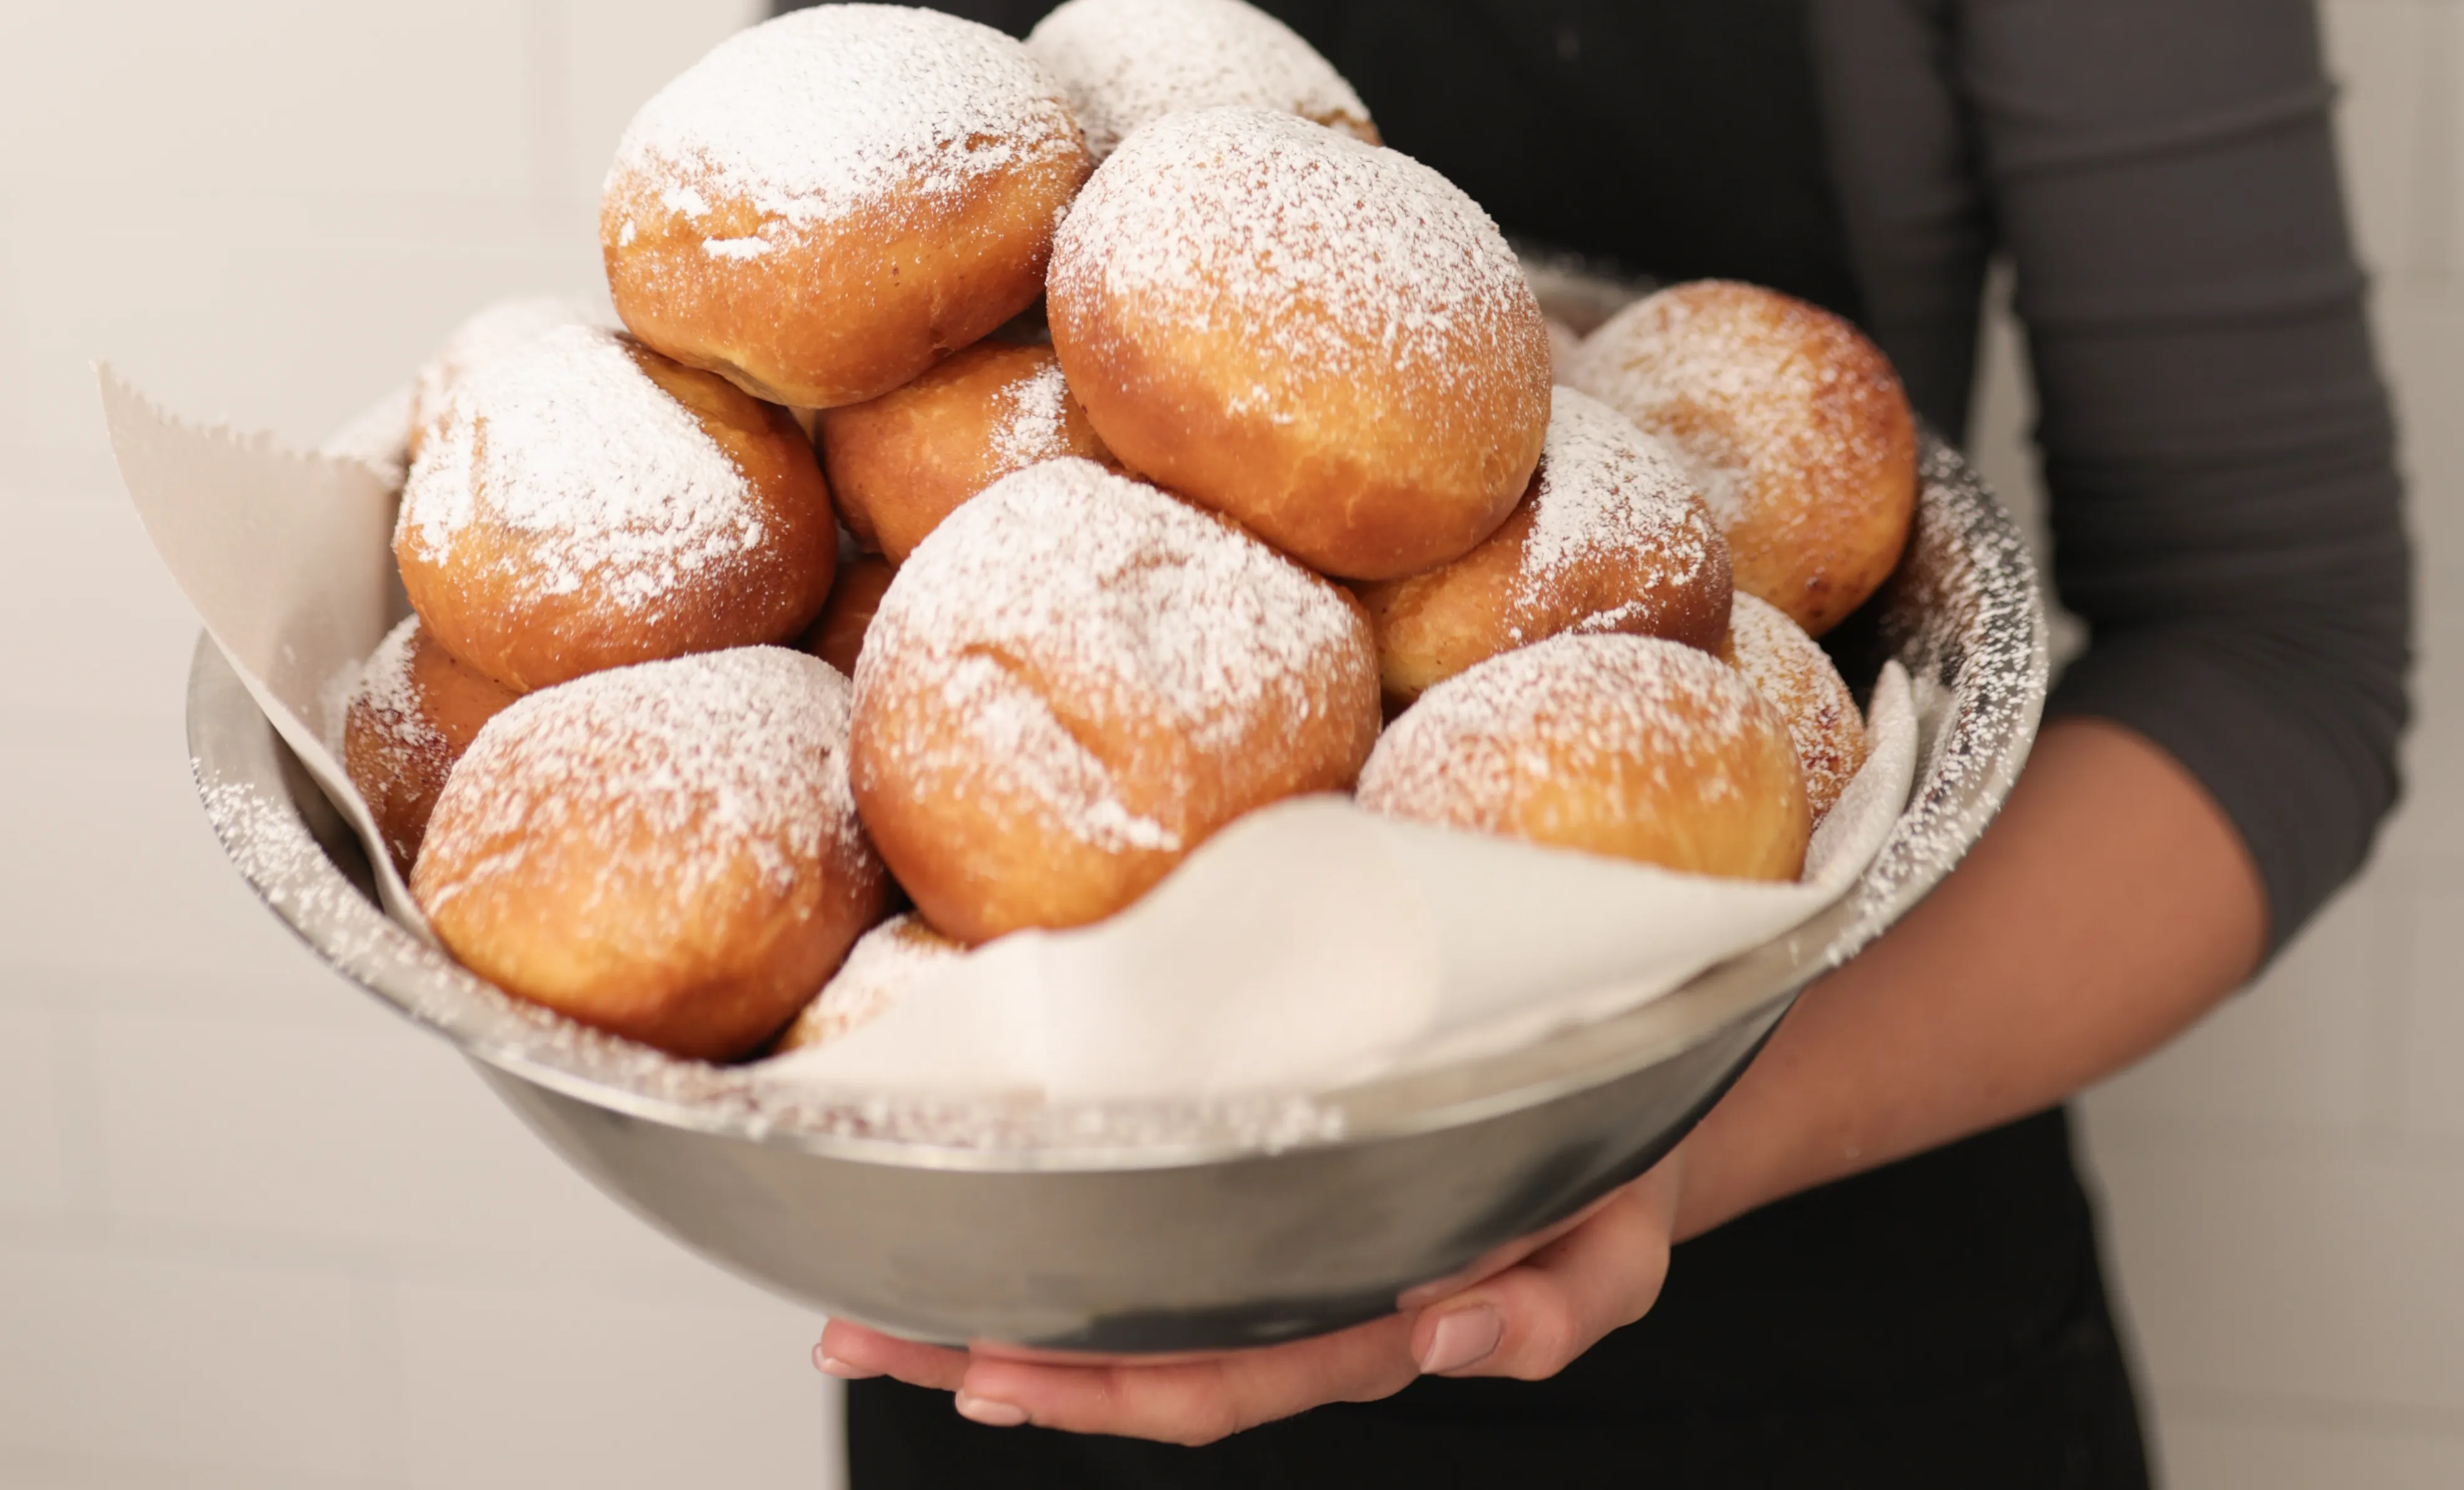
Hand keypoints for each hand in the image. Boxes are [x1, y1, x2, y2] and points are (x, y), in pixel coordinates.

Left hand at [814, 1154, 1681, 1443]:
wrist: (1632, 1109)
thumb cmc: (1612, 1173)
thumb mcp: (1618, 1247)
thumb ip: (1555, 1308)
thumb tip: (1458, 1336)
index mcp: (1370, 1324)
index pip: (1211, 1376)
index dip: (1097, 1386)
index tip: (982, 1368)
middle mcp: (1308, 1304)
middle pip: (1133, 1363)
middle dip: (997, 1361)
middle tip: (865, 1337)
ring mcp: (1290, 1257)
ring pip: (1130, 1309)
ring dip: (1003, 1313)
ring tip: (876, 1308)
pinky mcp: (1286, 1189)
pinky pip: (1164, 1242)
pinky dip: (1074, 1248)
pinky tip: (997, 1231)